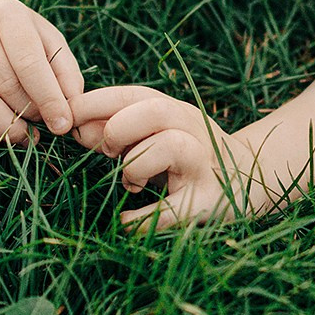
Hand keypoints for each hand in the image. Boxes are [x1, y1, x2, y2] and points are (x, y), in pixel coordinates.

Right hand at [0, 0, 82, 163]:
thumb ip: (62, 66)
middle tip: (41, 127)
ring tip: (21, 138)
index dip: (49, 97)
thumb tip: (74, 105)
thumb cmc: (6, 31)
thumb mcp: (40, 34)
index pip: (29, 61)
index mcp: (6, 13)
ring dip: (3, 127)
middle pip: (5, 83)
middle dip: (29, 112)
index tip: (64, 125)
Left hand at [71, 85, 252, 229]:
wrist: (248, 181)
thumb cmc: (186, 156)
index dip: (93, 104)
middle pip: (153, 110)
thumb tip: (73, 127)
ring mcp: (203, 165)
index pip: (131, 94)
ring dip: (136, 166)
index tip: (65, 121)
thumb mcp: (155, 134)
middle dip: (118, 129)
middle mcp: (193, 129)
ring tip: (130, 183)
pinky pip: (173, 209)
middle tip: (107, 151)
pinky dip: (142, 218)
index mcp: (175, 110)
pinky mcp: (208, 202)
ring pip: (169, 146)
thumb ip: (116, 128)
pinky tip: (126, 220)